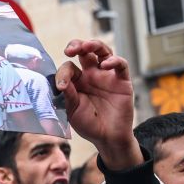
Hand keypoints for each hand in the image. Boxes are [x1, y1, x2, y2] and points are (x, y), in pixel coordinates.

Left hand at [55, 39, 141, 169]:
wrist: (107, 138)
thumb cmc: (88, 124)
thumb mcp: (73, 111)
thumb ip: (68, 95)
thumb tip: (61, 82)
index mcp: (77, 81)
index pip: (69, 68)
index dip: (63, 74)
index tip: (61, 86)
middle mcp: (91, 75)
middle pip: (85, 51)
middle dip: (76, 45)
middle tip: (69, 49)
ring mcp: (107, 76)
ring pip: (103, 52)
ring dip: (94, 45)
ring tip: (85, 46)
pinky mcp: (122, 81)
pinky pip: (121, 65)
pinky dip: (114, 61)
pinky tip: (105, 65)